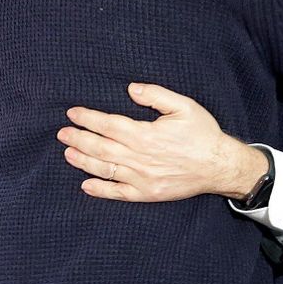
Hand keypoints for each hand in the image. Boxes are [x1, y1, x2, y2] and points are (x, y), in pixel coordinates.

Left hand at [63, 83, 265, 201]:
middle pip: (101, 148)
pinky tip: (86, 185)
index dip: (88, 118)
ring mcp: (143, 179)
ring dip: (84, 161)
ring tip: (68, 153)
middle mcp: (140, 158)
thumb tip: (130, 89)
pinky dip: (101, 190)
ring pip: (105, 170)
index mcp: (146, 135)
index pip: (108, 125)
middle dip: (79, 139)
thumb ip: (156, 95)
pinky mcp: (148, 194)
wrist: (219, 166)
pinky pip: (119, 193)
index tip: (73, 113)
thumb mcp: (184, 106)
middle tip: (62, 133)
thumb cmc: (202, 133)